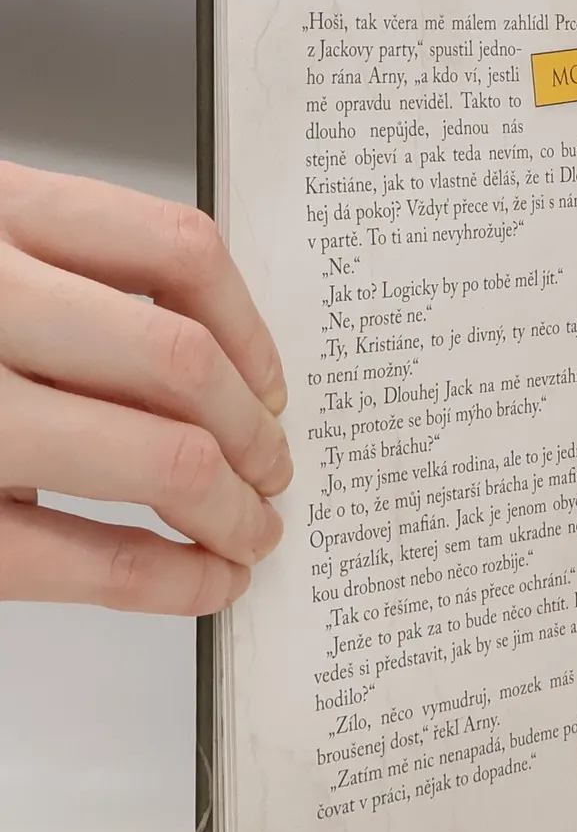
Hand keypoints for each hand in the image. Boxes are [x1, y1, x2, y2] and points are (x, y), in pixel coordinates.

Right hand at [0, 163, 289, 613]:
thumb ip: (49, 275)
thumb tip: (204, 361)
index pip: (175, 249)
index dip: (252, 329)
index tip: (272, 385)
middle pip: (184, 363)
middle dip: (253, 434)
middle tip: (271, 472)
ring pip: (159, 454)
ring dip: (230, 509)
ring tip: (248, 531)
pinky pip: (81, 556)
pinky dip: (170, 578)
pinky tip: (202, 582)